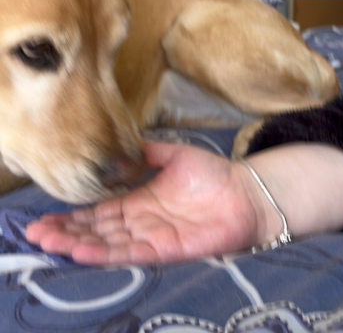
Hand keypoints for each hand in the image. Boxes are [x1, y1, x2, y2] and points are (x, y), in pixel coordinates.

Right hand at [25, 142, 261, 264]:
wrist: (247, 192)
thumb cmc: (214, 174)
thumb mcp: (174, 155)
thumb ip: (147, 153)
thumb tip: (118, 149)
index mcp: (141, 199)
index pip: (100, 210)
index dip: (74, 215)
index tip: (47, 216)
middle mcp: (142, 221)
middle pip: (98, 230)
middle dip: (67, 232)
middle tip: (36, 233)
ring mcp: (153, 236)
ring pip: (109, 244)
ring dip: (78, 244)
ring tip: (50, 243)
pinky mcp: (167, 250)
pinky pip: (132, 254)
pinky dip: (107, 253)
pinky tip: (84, 251)